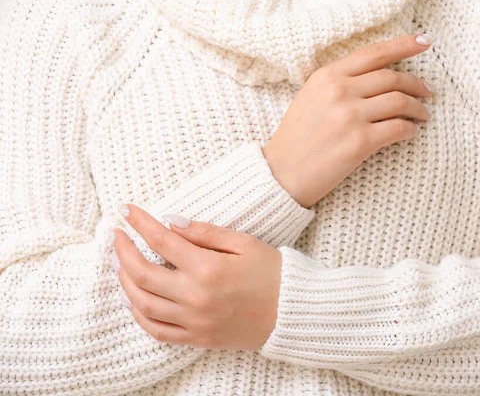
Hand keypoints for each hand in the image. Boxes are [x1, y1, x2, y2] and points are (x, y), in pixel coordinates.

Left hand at [112, 204, 281, 349]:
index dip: (140, 223)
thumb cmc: (272, 272)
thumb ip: (204, 233)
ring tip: (120, 264)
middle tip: (117, 236)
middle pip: (143, 273)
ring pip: (143, 303)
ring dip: (125, 282)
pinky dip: (140, 315)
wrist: (292, 312)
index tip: (127, 210)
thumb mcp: (244, 243)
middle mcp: (196, 297)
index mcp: (208, 269)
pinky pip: (157, 331)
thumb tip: (170, 222)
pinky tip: (135, 299)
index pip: (162, 241)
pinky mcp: (197, 338)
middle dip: (123, 251)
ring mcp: (194, 321)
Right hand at [262, 33, 435, 207]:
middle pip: (393, 78)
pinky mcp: (360, 142)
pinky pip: (398, 128)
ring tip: (423, 115)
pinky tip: (411, 133)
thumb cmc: (297, 138)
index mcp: (327, 76)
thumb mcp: (311, 97)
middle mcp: (340, 91)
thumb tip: (379, 76)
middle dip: (417, 84)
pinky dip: (411, 130)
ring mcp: (350, 116)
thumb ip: (339, 82)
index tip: (424, 42)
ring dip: (418, 108)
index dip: (404, 46)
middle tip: (428, 92)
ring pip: (400, 102)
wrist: (281, 173)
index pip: (374, 53)